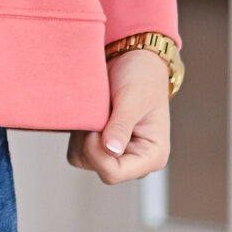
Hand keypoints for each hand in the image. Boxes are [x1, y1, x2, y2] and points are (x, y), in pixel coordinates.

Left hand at [67, 45, 170, 183]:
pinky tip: (91, 115)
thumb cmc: (142, 76)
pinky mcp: (103, 147)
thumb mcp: (133, 99)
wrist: (135, 58)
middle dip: (90, 141)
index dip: (96, 153)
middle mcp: (136, 162)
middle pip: (98, 168)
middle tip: (99, 112)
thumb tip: (111, 150)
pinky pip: (78, 150)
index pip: (114, 173)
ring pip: (84, 160)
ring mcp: (119, 155)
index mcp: (153, 156)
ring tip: (97, 111)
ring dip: (83, 136)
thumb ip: (121, 126)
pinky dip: (79, 133)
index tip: (94, 125)